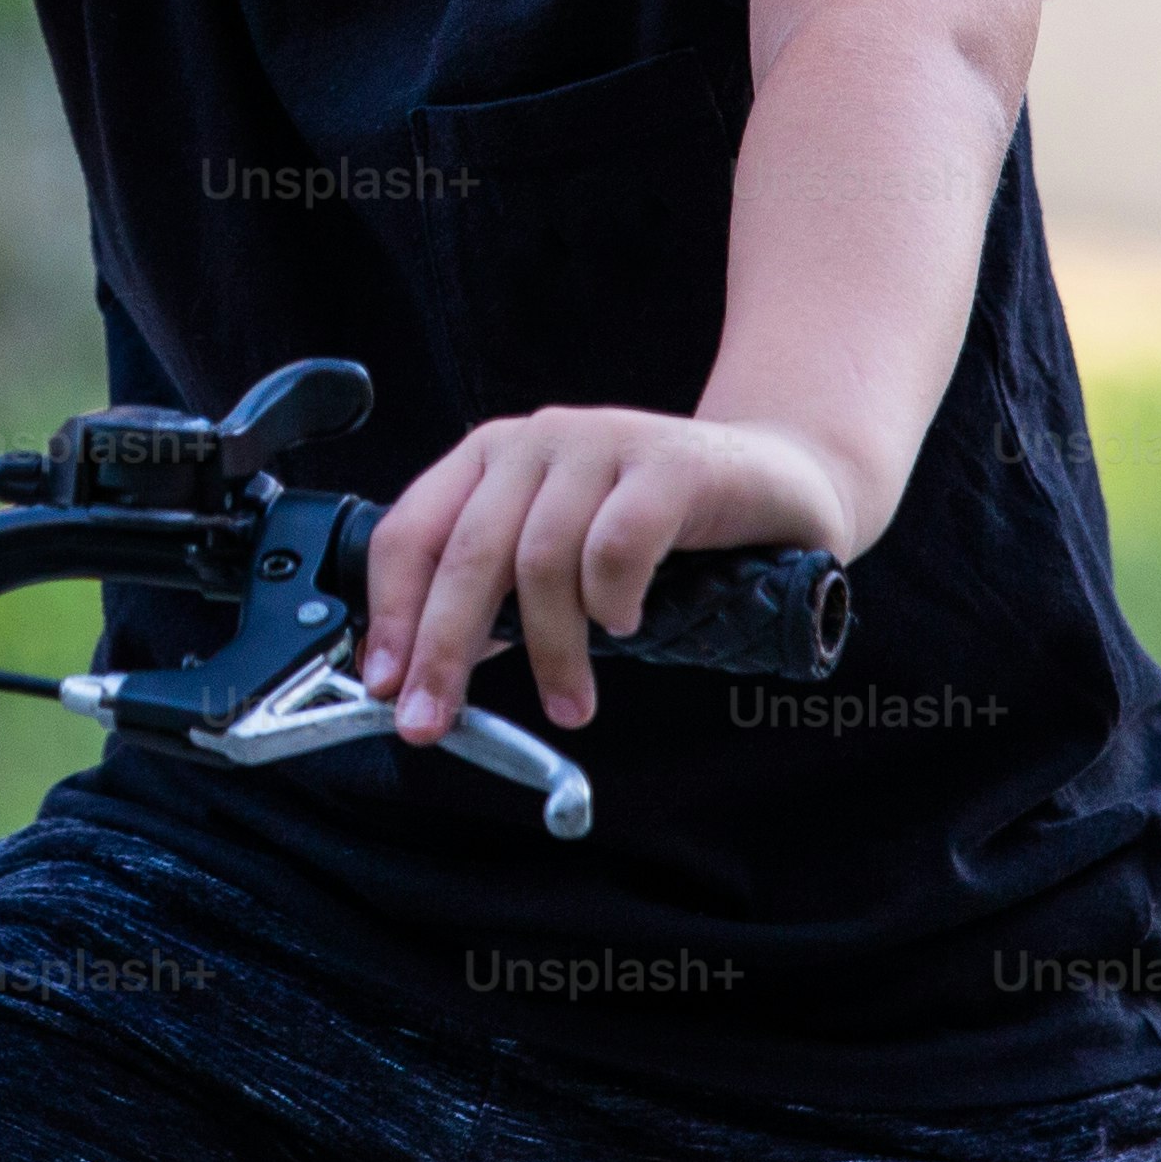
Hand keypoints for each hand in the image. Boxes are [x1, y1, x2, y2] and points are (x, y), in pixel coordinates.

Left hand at [358, 408, 849, 740]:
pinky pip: (617, 544)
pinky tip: (624, 625)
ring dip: (550, 650)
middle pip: (466, 554)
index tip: (383, 687)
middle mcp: (536, 440)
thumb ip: (498, 600)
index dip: (391, 615)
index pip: (410, 532)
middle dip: (443, 650)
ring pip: (541, 560)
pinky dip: (611, 598)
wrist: (777, 481)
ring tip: (569, 703)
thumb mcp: (559, 561)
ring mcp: (603, 443)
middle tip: (432, 721)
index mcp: (490, 459)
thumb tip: (427, 673)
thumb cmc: (659, 531)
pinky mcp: (670, 464)